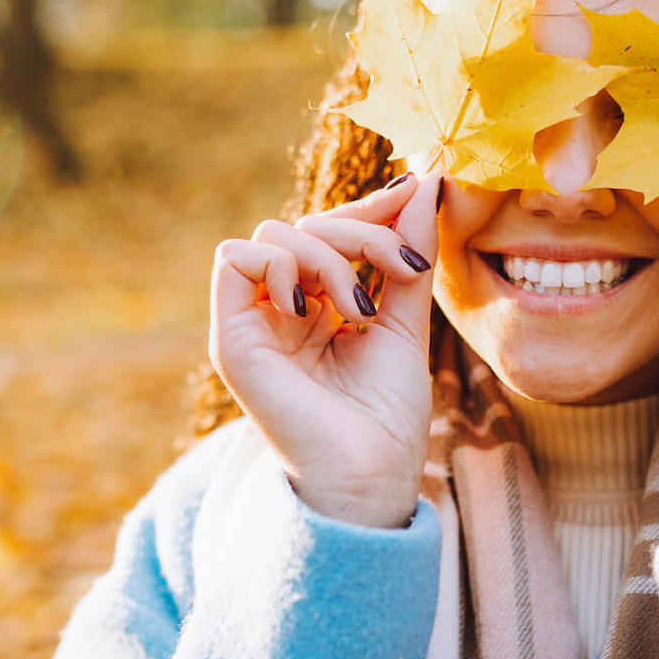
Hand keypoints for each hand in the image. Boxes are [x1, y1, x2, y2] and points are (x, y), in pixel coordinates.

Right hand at [208, 164, 441, 528]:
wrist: (372, 475)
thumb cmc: (387, 416)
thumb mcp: (406, 320)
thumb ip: (407, 256)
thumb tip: (426, 183)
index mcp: (317, 306)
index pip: (331, 230)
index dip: (370, 210)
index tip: (415, 196)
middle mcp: (280, 309)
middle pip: (306, 225)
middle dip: (362, 232)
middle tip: (405, 267)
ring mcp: (254, 322)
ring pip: (274, 234)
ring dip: (330, 256)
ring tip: (362, 310)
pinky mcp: (232, 338)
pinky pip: (235, 259)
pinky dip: (282, 265)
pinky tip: (317, 307)